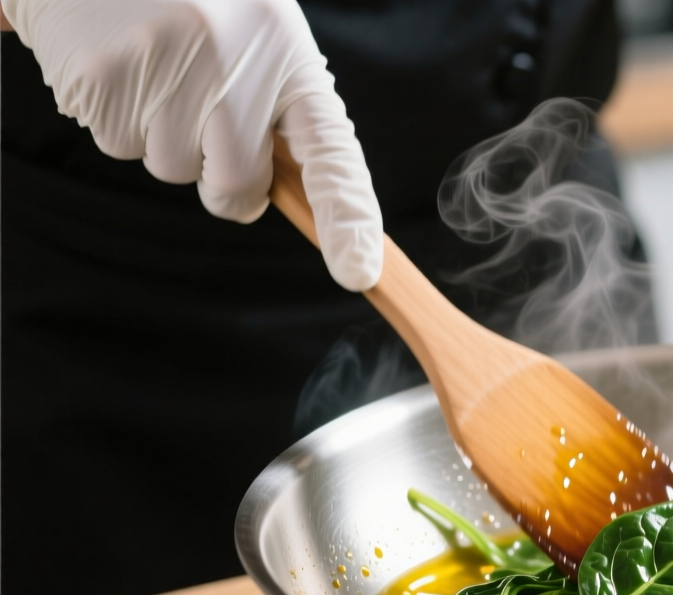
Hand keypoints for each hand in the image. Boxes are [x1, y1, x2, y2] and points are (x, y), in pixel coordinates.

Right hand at [2, 0, 381, 289]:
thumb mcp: (257, 32)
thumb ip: (278, 106)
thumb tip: (280, 197)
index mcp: (286, 49)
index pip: (331, 151)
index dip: (347, 216)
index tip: (358, 272)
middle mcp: (233, 61)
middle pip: (235, 185)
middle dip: (224, 181)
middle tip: (207, 124)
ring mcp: (165, 69)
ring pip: (170, 170)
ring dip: (162, 137)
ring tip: (154, 64)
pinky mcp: (102, 78)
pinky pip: (118, 145)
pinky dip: (116, 116)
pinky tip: (118, 61)